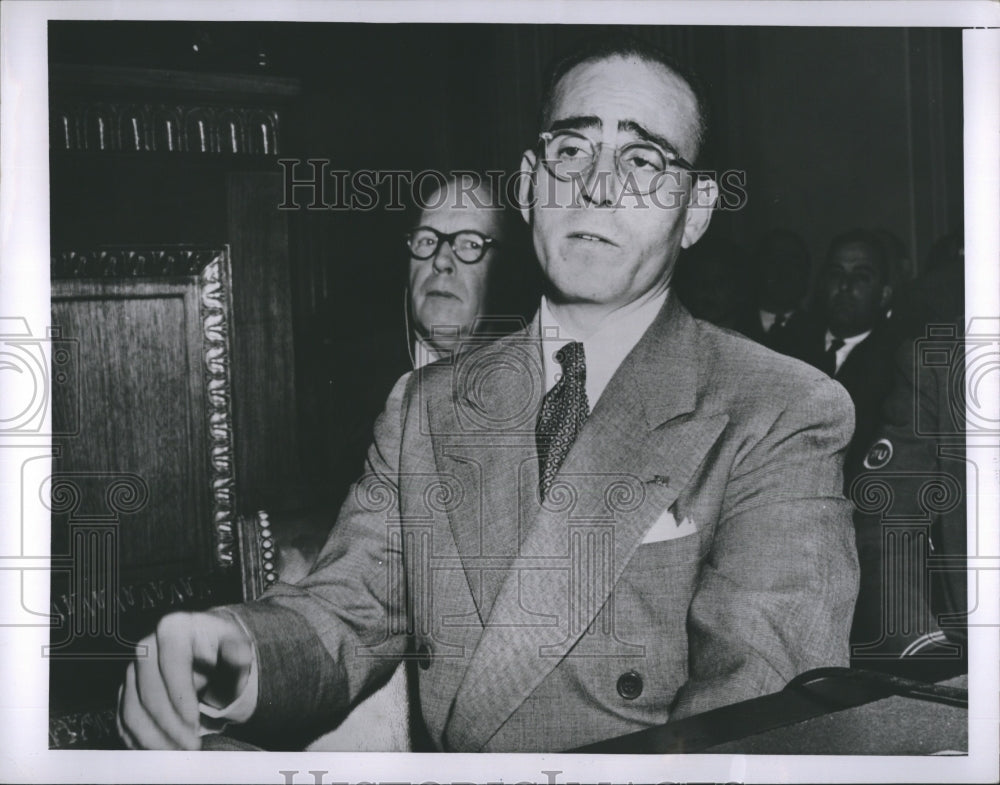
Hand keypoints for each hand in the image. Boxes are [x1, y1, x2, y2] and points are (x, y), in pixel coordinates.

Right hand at [117, 610, 254, 749]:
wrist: (204, 647)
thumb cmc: (221, 647)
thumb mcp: (235, 645)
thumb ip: (237, 652)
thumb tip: (240, 654)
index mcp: (173, 627)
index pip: (172, 664)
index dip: (181, 697)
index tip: (194, 723)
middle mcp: (146, 646)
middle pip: (149, 692)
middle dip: (170, 725)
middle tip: (190, 746)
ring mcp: (132, 669)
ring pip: (132, 710)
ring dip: (154, 738)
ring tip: (178, 753)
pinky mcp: (126, 690)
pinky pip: (124, 720)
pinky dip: (140, 740)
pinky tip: (160, 751)